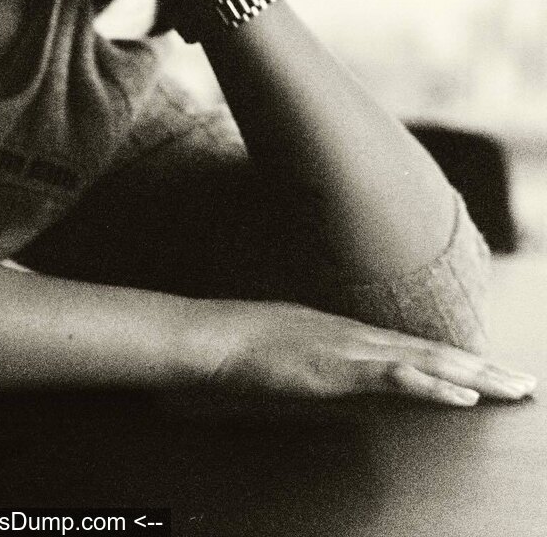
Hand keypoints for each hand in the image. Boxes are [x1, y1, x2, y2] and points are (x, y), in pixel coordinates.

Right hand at [177, 299, 536, 407]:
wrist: (210, 337)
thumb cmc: (238, 345)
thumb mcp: (287, 348)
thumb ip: (315, 356)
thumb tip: (330, 369)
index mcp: (346, 333)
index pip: (414, 348)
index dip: (457, 359)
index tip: (492, 371)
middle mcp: (356, 335)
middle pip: (432, 351)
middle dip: (482, 368)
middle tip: (525, 383)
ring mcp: (349, 348)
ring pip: (425, 361)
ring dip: (474, 374)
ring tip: (512, 387)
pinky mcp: (337, 367)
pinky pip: (395, 376)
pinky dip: (433, 383)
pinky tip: (462, 392)